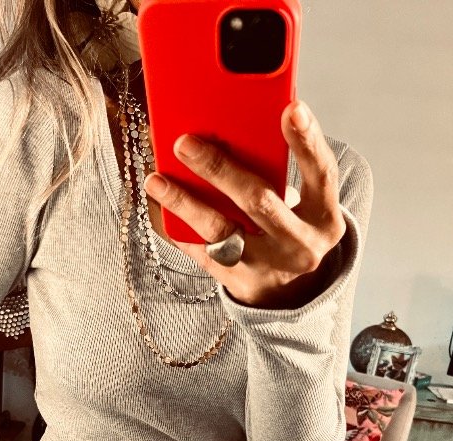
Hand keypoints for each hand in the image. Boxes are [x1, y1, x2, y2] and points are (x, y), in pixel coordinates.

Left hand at [143, 100, 346, 309]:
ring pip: (222, 231)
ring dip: (186, 202)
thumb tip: (233, 125)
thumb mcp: (302, 205)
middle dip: (220, 169)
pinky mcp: (238, 281)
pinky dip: (180, 227)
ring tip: (158, 180)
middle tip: (186, 143)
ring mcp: (268, 267)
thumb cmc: (289, 229)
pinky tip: (162, 207)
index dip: (308, 141)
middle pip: (259, 201)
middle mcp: (300, 245)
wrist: (289, 291)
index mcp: (324, 217)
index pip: (322, 173)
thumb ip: (278, 171)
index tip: (292, 108)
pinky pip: (203, 251)